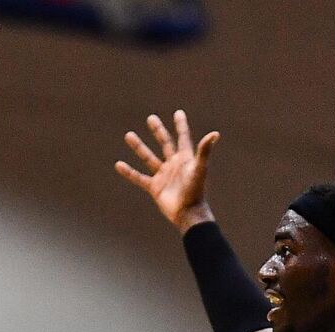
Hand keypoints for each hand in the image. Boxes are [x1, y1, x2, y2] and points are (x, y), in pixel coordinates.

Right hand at [115, 110, 218, 233]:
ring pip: (149, 158)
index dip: (181, 125)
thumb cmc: (196, 191)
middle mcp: (174, 165)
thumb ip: (204, 151)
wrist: (188, 214)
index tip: (178, 113)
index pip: (183, 138)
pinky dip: (129, 172)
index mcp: (185, 159)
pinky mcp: (155, 187)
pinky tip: (119, 164)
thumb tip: (215, 133)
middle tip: (151, 118)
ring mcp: (164, 176)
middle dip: (158, 131)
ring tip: (129, 135)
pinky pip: (139, 177)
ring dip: (139, 147)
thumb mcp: (199, 169)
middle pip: (165, 143)